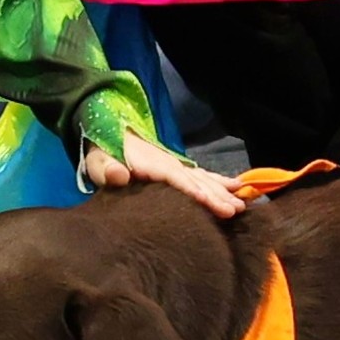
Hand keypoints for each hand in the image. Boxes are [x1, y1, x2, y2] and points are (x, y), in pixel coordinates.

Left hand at [83, 131, 244, 218]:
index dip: (192, 189)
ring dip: (223, 191)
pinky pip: (202, 175)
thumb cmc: (102, 150)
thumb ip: (106, 169)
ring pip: (203, 178)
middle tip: (236, 210)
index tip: (209, 201)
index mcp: (151, 164)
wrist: (110, 129)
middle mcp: (169, 163)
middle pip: (196, 180)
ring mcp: (175, 164)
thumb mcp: (97, 159)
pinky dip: (220, 181)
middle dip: (216, 195)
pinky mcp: (177, 167)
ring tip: (242, 204)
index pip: (175, 177)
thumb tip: (119, 175)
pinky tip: (237, 188)